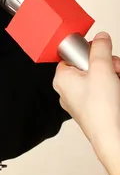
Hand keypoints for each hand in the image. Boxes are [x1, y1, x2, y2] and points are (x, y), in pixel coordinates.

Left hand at [53, 32, 119, 152]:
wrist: (113, 136)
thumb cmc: (101, 108)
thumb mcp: (101, 68)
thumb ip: (100, 49)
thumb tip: (101, 37)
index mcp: (61, 78)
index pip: (72, 55)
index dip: (89, 52)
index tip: (100, 53)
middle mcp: (67, 90)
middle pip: (89, 65)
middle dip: (107, 64)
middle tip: (115, 68)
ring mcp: (80, 101)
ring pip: (99, 77)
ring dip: (113, 74)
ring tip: (119, 78)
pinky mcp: (93, 109)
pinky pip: (103, 90)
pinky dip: (113, 86)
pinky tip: (118, 89)